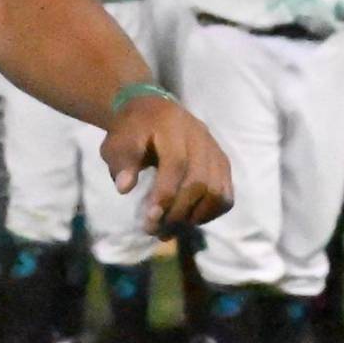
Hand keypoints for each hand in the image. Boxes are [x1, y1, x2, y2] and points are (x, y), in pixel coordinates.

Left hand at [102, 94, 233, 235]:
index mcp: (172, 126)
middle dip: (178, 211)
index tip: (150, 217)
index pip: (176, 164)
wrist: (153, 112)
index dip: (165, 193)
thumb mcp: (117, 140)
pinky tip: (189, 219)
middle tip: (156, 229)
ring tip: (172, 228)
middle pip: (200, 181)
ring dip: (195, 216)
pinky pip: (226, 195)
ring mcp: (215, 150)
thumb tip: (124, 188)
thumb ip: (121, 160)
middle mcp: (200, 137)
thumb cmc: (132, 131)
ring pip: (217, 191)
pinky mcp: (222, 163)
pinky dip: (210, 212)